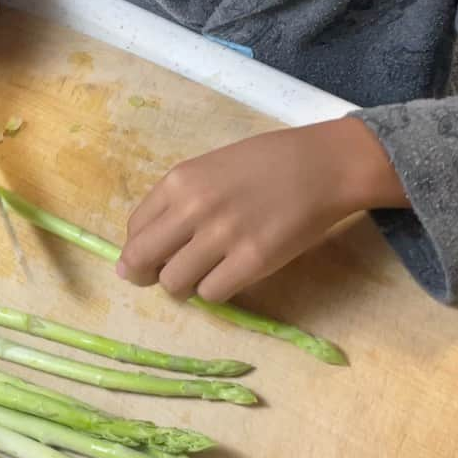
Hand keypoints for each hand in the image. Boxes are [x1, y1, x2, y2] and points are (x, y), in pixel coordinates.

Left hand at [117, 118, 408, 302]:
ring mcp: (222, 236)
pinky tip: (228, 275)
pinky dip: (214, 291)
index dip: (138, 249)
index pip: (135, 229)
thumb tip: (145, 245)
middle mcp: (193, 208)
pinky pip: (211, 294)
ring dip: (183, 285)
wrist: (322, 166)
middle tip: (162, 277)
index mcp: (179, 181)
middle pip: (142, 260)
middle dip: (144, 275)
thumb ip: (177, 201)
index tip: (151, 256)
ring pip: (173, 283)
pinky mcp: (252, 261)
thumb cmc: (266, 162)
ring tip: (203, 274)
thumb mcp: (210, 168)